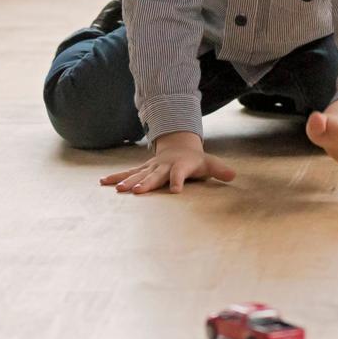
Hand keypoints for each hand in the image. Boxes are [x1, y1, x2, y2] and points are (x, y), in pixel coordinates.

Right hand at [99, 131, 235, 194]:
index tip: (176, 191)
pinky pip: (127, 174)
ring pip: (138, 174)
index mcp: (179, 166)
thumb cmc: (196, 160)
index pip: (179, 174)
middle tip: (137, 191)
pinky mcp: (142, 170)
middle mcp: (163, 166)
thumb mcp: (209, 163)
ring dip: (127, 182)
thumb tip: (234, 175)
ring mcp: (151, 168)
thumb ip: (220, 170)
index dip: (178, 181)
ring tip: (117, 189)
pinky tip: (103, 183)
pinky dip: (116, 177)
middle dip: (146, 183)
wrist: (179, 146)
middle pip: (155, 176)